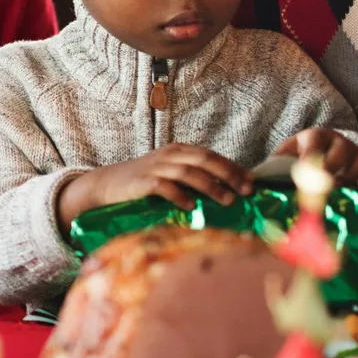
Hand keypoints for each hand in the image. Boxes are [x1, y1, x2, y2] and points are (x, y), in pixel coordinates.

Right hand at [57, 143, 253, 228]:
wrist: (106, 185)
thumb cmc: (142, 183)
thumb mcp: (169, 173)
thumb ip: (193, 177)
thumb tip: (228, 191)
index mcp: (178, 150)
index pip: (211, 155)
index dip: (233, 167)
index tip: (252, 182)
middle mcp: (168, 155)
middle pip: (203, 160)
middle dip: (228, 174)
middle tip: (246, 191)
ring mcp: (154, 168)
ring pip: (187, 172)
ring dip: (210, 186)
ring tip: (227, 201)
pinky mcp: (141, 183)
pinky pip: (164, 187)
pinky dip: (179, 195)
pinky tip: (191, 206)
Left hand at [273, 128, 357, 185]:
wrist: (323, 160)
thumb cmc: (298, 164)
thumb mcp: (283, 161)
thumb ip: (273, 170)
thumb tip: (255, 184)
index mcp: (312, 137)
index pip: (314, 139)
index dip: (312, 155)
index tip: (307, 171)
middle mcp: (337, 141)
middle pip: (342, 148)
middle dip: (336, 166)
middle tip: (328, 184)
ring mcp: (356, 150)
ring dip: (356, 173)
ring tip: (346, 188)